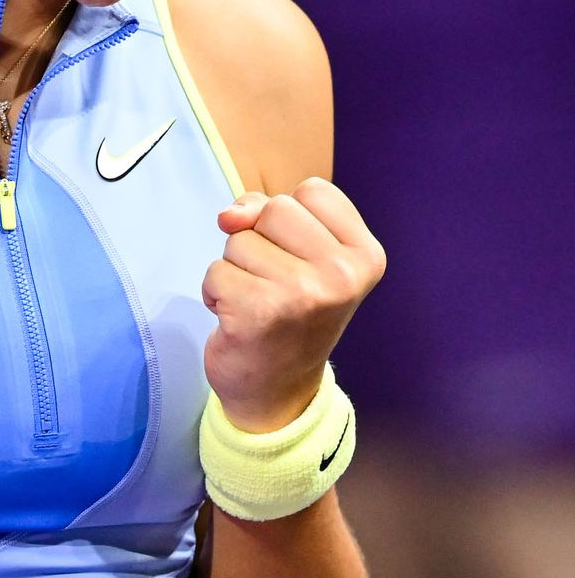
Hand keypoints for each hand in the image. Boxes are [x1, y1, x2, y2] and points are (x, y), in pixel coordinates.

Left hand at [202, 177, 385, 432]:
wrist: (278, 390)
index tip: (302, 258)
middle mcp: (341, 274)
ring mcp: (302, 294)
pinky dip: (216, 292)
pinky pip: (215, 271)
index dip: (292, 219)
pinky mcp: (259, 311)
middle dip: (261, 239)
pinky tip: (238, 317)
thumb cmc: (288, 309)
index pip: (312, 190)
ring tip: (259, 301)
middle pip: (274, 208)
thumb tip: (229, 215)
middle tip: (276, 282)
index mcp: (364, 255)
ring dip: (237, 268)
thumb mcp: (298, 252)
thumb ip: (266, 211)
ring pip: (239, 239)